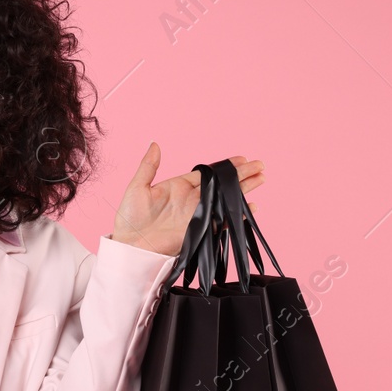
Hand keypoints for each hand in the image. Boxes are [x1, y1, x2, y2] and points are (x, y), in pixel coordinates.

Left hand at [110, 143, 265, 255]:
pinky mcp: (201, 229)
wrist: (131, 246)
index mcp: (178, 186)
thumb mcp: (137, 187)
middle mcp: (191, 199)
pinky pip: (223, 220)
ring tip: (261, 179)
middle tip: (260, 165)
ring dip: (244, 189)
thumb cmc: (130, 219)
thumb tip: (154, 144)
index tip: (242, 158)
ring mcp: (198, 214)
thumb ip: (148, 166)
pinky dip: (237, 214)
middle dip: (241, 175)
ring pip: (226, 199)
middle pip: (222, 184)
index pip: (208, 173)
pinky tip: (251, 207)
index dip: (225, 166)